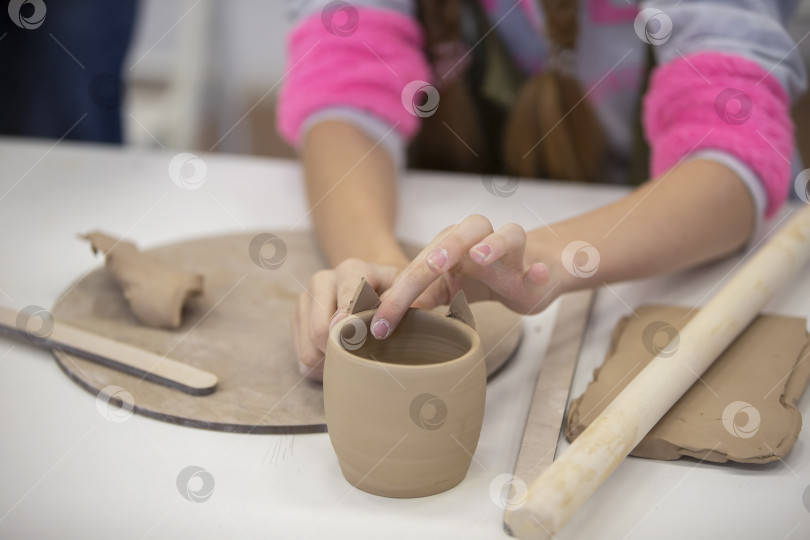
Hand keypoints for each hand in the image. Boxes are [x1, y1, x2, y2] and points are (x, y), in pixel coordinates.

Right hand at [291, 258, 402, 380]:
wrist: (377, 284)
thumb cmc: (396, 292)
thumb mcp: (408, 292)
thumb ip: (401, 303)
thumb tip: (391, 321)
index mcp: (351, 270)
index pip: (345, 302)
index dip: (351, 327)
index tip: (359, 343)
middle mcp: (322, 280)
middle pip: (319, 331)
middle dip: (341, 352)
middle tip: (364, 360)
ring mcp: (306, 299)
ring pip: (308, 348)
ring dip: (330, 363)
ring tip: (353, 361)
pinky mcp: (297, 318)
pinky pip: (302, 356)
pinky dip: (320, 366)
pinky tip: (340, 359)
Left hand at [369, 215, 558, 339]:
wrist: (525, 276)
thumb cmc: (480, 276)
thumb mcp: (444, 288)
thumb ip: (419, 296)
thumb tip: (385, 315)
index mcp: (450, 243)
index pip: (421, 265)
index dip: (401, 295)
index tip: (383, 324)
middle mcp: (480, 239)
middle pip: (464, 233)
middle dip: (447, 246)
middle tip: (432, 265)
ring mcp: (511, 252)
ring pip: (508, 234)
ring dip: (494, 243)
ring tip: (482, 256)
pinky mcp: (535, 268)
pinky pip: (540, 265)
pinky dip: (538, 270)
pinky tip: (536, 274)